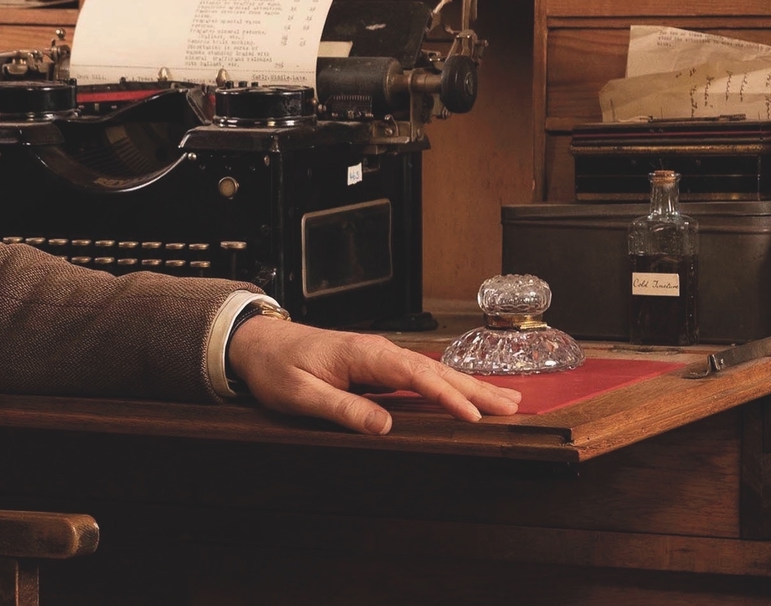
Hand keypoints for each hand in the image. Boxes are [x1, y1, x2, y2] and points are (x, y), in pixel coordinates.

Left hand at [226, 316, 521, 434]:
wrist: (256, 343)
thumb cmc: (275, 367)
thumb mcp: (301, 394)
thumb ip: (343, 409)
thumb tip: (385, 426)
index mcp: (362, 355)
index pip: (414, 375)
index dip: (447, 396)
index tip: (475, 414)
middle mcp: (376, 351)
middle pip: (434, 370)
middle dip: (475, 388)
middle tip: (514, 406)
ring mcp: (378, 357)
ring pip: (431, 372)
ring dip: (469, 386)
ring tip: (506, 400)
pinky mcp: (375, 365)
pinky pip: (418, 376)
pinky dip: (447, 386)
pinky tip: (465, 396)